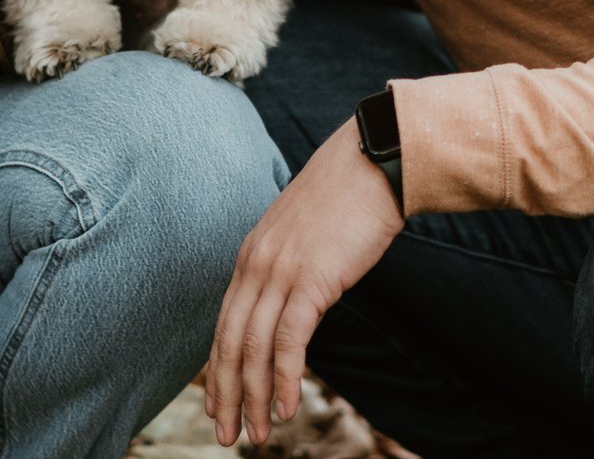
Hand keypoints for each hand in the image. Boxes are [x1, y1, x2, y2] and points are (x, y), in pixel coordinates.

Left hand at [207, 118, 403, 445]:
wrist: (375, 162)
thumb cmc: (349, 197)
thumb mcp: (306, 234)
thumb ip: (292, 267)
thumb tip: (297, 300)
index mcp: (252, 255)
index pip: (225, 323)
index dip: (219, 368)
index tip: (219, 404)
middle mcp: (256, 264)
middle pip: (230, 342)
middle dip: (227, 394)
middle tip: (228, 435)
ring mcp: (280, 271)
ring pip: (254, 348)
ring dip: (253, 397)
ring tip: (256, 435)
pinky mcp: (311, 280)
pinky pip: (289, 341)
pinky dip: (284, 378)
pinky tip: (286, 407)